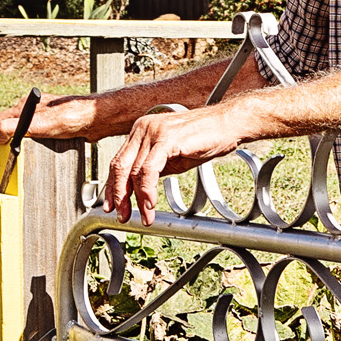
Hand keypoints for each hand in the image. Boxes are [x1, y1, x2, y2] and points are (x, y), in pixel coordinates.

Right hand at [0, 96, 91, 157]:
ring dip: (16, 148)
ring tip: (13, 162)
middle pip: (8, 129)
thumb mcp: (39, 124)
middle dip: (1, 145)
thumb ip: (15, 128)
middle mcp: (31, 112)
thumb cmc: (71, 116)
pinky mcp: (52, 129)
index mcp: (24, 107)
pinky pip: (36, 139)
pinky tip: (34, 157)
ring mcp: (42, 120)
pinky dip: (31, 149)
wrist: (96, 119)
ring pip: (22, 135)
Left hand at [100, 103, 243, 217]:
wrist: (227, 124)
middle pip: (120, 167)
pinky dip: (147, 190)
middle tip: (122, 215)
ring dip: (138, 199)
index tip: (113, 206)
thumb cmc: (204, 138)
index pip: (119, 162)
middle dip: (119, 195)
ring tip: (144, 216)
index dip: (113, 187)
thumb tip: (140, 189)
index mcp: (141, 131)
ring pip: (134, 171)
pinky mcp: (167, 138)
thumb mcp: (172, 156)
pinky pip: (149, 169)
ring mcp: (154, 132)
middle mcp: (143, 128)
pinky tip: (151, 203)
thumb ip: (154, 168)